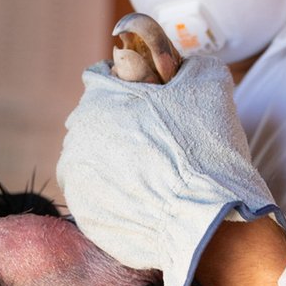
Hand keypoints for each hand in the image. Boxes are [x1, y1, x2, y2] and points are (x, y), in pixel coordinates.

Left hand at [56, 56, 285, 285]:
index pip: (103, 79)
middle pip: (98, 121)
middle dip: (123, 126)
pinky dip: (117, 194)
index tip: (153, 101)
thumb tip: (187, 65)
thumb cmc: (205, 148)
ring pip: (95, 159)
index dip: (131, 86)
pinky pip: (98, 194)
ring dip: (118, 162)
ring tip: (156, 175)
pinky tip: (147, 200)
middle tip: (160, 143)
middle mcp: (76, 137)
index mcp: (96, 100)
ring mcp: (74, 178)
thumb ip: (193, 66)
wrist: (204, 220)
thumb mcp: (210, 87)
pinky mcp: (82, 212)